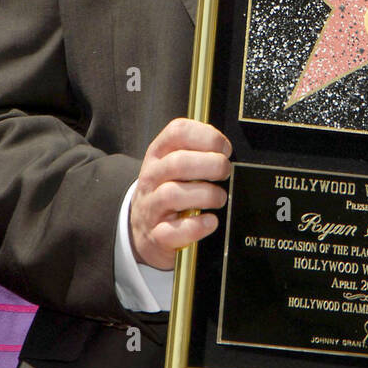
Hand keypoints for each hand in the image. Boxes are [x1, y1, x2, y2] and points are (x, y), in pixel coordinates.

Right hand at [129, 118, 231, 270]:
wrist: (142, 230)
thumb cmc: (166, 191)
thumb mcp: (173, 166)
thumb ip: (195, 151)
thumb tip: (224, 148)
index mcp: (158, 155)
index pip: (177, 132)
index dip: (207, 136)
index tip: (224, 149)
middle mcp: (152, 178)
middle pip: (178, 163)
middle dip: (211, 165)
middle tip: (225, 172)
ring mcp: (151, 207)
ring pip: (173, 194)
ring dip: (206, 195)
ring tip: (219, 198)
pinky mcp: (156, 235)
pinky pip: (173, 231)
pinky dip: (196, 226)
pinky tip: (210, 222)